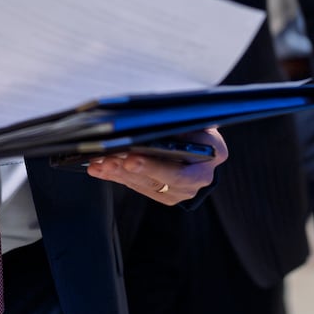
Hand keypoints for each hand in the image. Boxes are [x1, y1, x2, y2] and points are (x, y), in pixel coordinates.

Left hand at [86, 128, 226, 205]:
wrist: (204, 145)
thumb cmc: (198, 125)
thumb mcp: (196, 117)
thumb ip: (179, 120)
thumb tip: (151, 118)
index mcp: (214, 155)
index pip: (184, 166)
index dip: (156, 166)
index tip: (133, 158)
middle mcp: (200, 179)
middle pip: (162, 179)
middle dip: (132, 170)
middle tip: (110, 161)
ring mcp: (181, 190)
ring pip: (146, 184)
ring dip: (120, 173)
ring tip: (101, 162)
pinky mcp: (165, 196)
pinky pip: (137, 186)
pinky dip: (116, 176)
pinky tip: (99, 168)